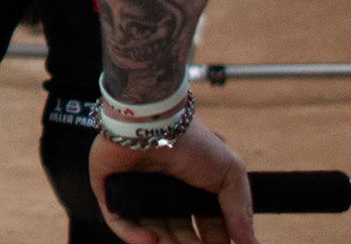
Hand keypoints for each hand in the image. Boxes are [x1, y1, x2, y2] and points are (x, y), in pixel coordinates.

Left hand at [90, 124, 257, 243]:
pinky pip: (118, 218)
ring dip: (162, 243)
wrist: (155, 120)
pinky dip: (132, 234)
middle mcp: (166, 190)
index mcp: (193, 186)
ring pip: (149, 227)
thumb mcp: (229, 174)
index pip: (205, 223)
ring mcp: (136, 189)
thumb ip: (240, 211)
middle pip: (177, 230)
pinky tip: (149, 240)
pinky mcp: (110, 188)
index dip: (213, 239)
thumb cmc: (193, 142)